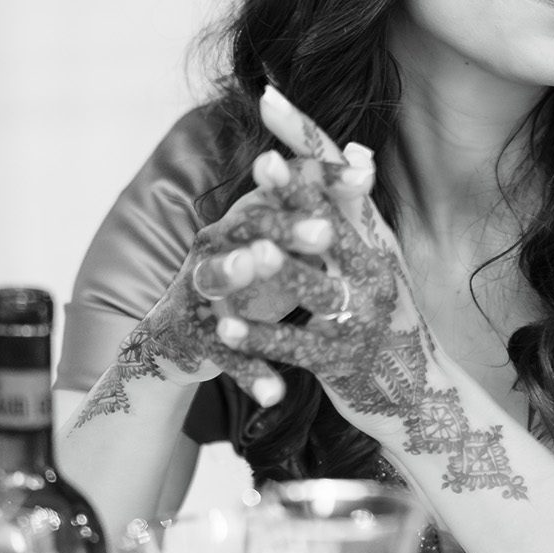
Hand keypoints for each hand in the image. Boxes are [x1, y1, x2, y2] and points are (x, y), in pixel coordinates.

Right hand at [69, 137, 348, 427]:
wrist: (186, 334)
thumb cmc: (254, 278)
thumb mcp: (287, 241)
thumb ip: (323, 204)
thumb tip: (368, 158)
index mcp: (248, 214)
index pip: (285, 185)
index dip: (325, 180)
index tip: (368, 179)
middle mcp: (218, 241)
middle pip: (249, 225)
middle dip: (286, 227)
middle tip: (325, 233)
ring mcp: (199, 288)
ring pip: (215, 277)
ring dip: (236, 272)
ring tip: (257, 266)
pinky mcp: (194, 335)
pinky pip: (222, 354)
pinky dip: (248, 371)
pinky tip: (275, 394)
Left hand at [211, 86, 527, 497]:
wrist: (423, 397)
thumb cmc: (390, 320)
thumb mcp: (382, 260)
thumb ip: (359, 213)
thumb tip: (356, 149)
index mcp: (376, 239)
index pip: (339, 173)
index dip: (304, 135)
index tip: (269, 95)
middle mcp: (372, 270)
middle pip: (328, 222)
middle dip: (295, 192)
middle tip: (262, 163)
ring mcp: (357, 317)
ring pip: (311, 285)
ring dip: (274, 265)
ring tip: (238, 246)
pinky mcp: (339, 360)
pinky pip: (294, 345)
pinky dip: (259, 336)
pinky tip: (225, 327)